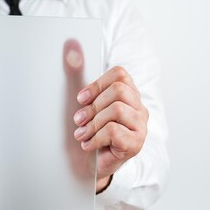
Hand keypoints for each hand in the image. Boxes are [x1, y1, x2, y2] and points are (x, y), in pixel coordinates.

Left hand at [70, 50, 148, 183]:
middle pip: (120, 90)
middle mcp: (138, 108)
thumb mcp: (78, 101)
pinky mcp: (136, 144)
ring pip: (117, 110)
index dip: (97, 84)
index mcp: (127, 94)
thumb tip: (70, 43)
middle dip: (94, 105)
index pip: (120, 74)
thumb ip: (75, 73)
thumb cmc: (84, 132)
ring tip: (81, 134)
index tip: (80, 99)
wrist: (84, 166)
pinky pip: (114, 131)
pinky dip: (96, 138)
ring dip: (93, 123)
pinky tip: (89, 145)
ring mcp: (140, 127)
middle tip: (79, 119)